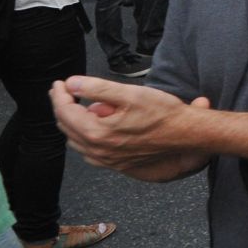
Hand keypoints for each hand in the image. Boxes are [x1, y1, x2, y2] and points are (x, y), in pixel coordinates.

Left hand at [51, 77, 200, 171]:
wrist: (188, 135)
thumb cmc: (164, 114)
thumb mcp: (131, 93)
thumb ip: (97, 88)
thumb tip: (72, 84)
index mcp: (97, 132)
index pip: (65, 112)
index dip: (60, 94)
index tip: (60, 83)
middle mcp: (98, 150)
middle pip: (66, 127)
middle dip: (63, 107)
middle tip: (66, 92)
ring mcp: (106, 160)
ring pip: (76, 141)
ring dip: (73, 123)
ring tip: (80, 107)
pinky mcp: (116, 164)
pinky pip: (89, 152)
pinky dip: (85, 137)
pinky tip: (95, 127)